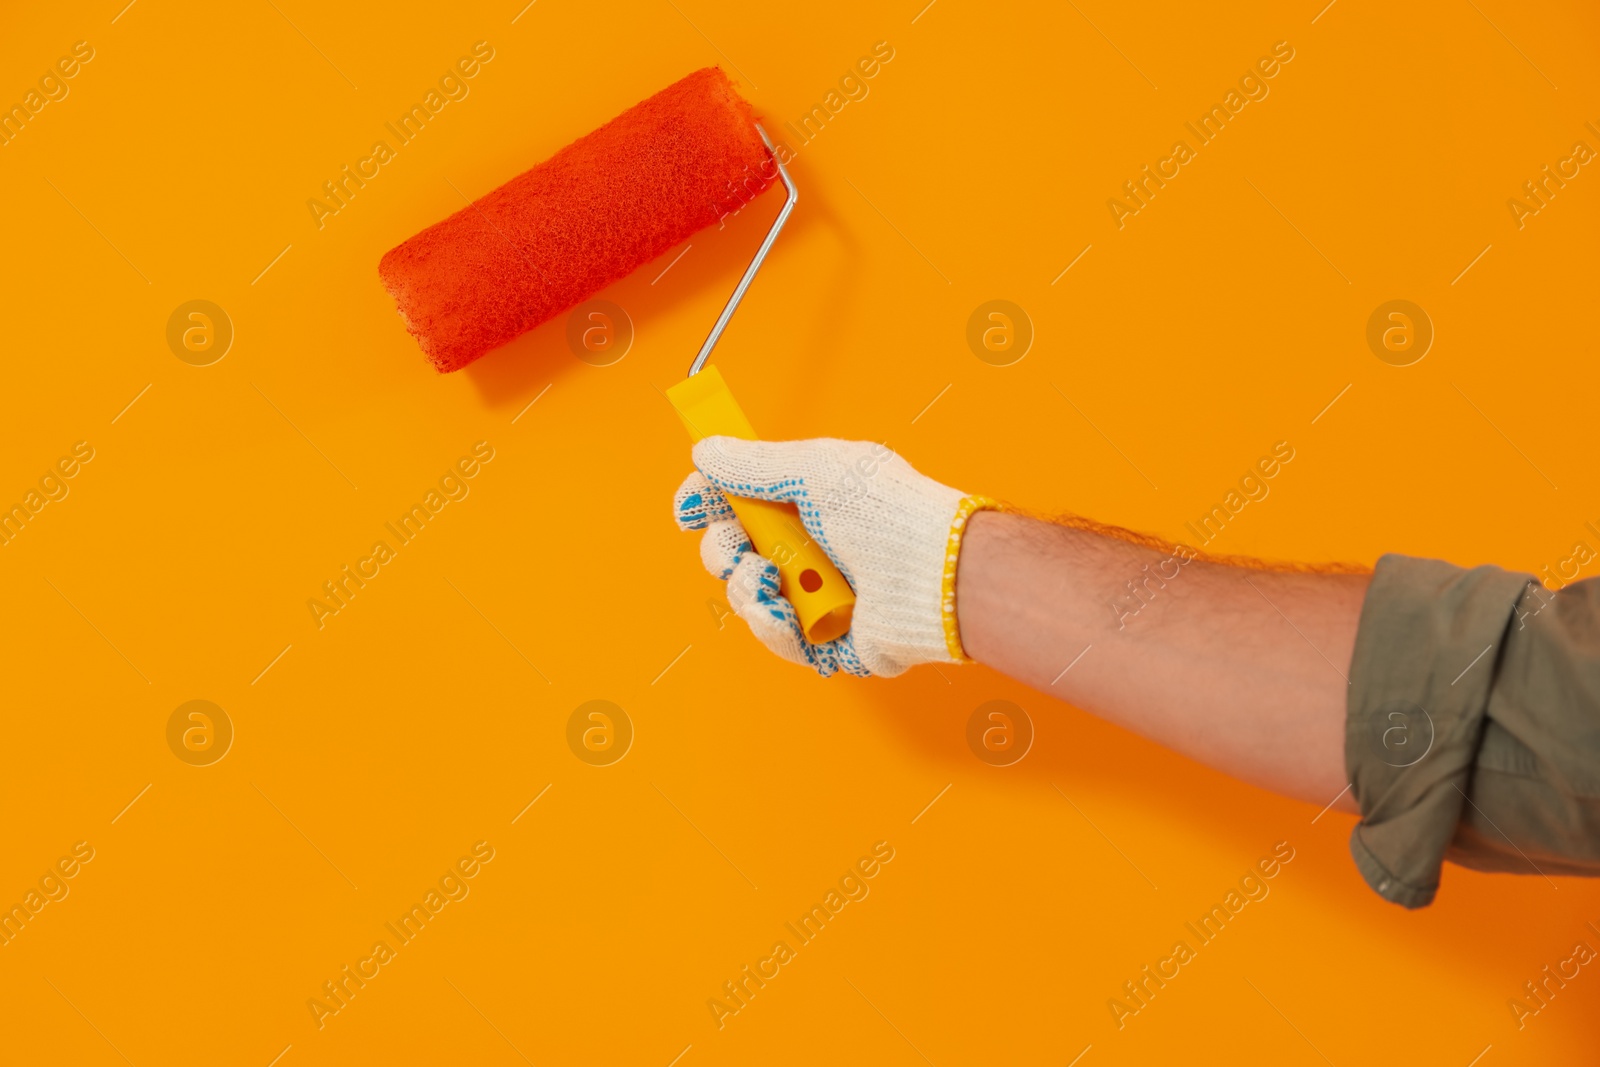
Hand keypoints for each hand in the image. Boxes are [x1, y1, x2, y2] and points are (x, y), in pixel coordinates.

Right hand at [672, 436, 993, 676]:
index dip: (709, 503)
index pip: (742, 501)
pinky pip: (778, 638)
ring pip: (747, 597)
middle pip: (734, 551)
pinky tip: (783, 614)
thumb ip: (754, 464)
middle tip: (739, 547)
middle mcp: (813, 546)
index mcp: (811, 502)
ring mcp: (819, 594)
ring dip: (746, 589)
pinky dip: (773, 627)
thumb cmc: (889, 514)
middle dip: (723, 550)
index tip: (688, 506)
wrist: (934, 575)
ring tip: (768, 581)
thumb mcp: (815, 470)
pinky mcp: (828, 640)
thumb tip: (705, 451)